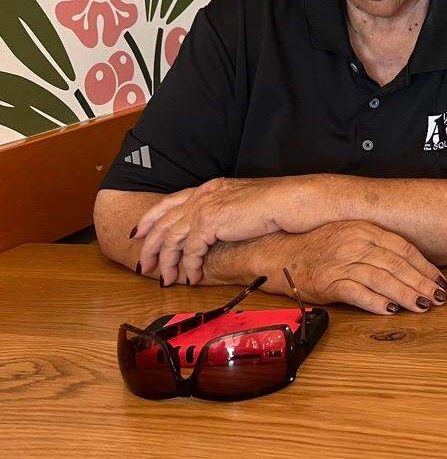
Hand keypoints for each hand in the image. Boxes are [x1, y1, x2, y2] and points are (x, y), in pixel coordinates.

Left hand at [134, 176, 322, 284]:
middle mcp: (201, 196)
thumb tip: (214, 227)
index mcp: (207, 188)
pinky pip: (191, 252)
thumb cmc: (272, 204)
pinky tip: (192, 279)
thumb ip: (221, 209)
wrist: (285, 201)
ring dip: (167, 263)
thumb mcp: (239, 202)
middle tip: (143, 265)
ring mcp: (203, 208)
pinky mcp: (209, 224)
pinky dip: (189, 268)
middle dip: (149, 247)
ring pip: (171, 240)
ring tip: (166, 280)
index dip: (150, 218)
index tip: (139, 233)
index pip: (168, 202)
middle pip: (162, 223)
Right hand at [271, 220, 446, 314]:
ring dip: (406, 294)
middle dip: (423, 283)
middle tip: (440, 297)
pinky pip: (357, 293)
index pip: (404, 248)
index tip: (440, 280)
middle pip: (398, 265)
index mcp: (365, 229)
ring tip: (424, 305)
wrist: (282, 254)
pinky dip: (376, 302)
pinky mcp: (329, 282)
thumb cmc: (321, 246)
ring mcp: (342, 263)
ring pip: (382, 279)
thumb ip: (379, 246)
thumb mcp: (352, 235)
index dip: (425, 266)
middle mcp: (355, 244)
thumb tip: (413, 266)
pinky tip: (392, 310)